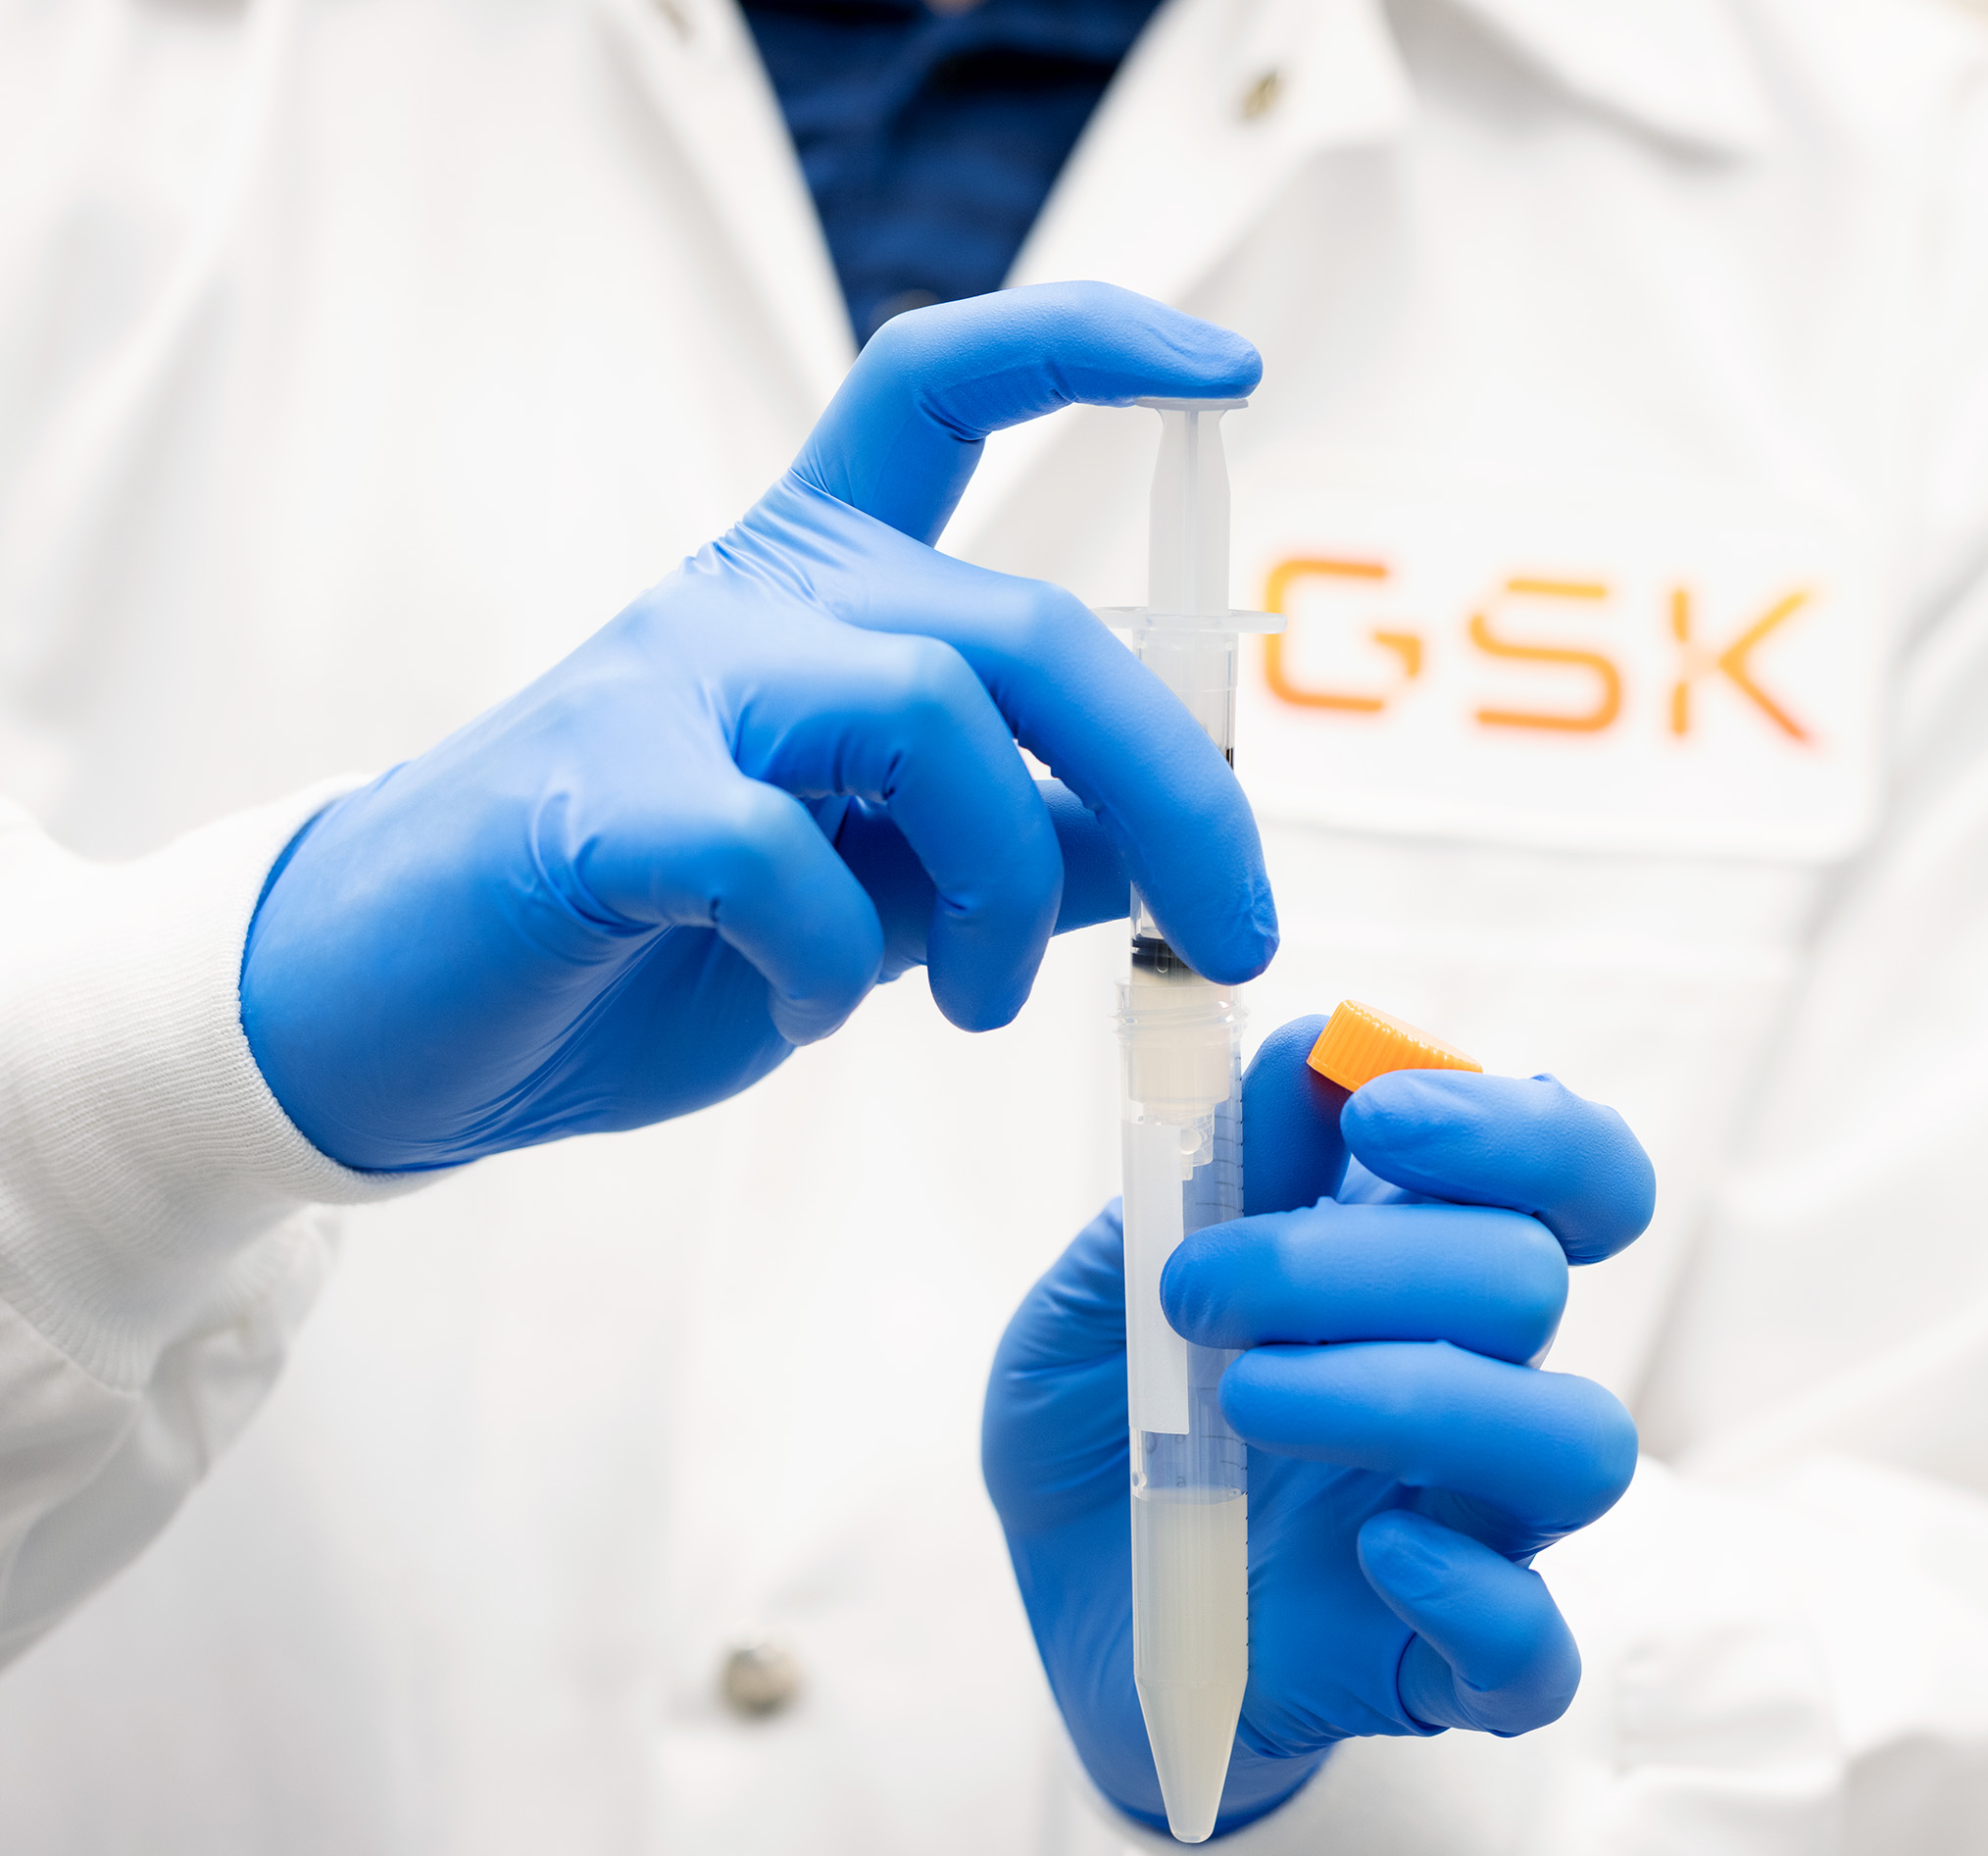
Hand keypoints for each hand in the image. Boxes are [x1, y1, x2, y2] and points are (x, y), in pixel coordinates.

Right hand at [239, 283, 1275, 1171]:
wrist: (396, 1016)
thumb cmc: (651, 939)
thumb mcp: (878, 893)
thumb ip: (1018, 853)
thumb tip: (1168, 850)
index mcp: (818, 589)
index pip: (945, 391)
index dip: (1091, 346)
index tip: (1230, 368)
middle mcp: (753, 604)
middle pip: (1022, 628)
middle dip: (1174, 790)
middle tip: (1230, 929)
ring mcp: (667, 686)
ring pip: (929, 714)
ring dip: (1004, 889)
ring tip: (975, 1000)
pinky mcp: (593, 799)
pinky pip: (778, 852)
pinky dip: (831, 956)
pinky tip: (803, 1003)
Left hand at [984, 1014, 1655, 1836]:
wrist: (1069, 1613)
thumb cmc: (1109, 1426)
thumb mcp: (1099, 1294)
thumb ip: (1195, 1183)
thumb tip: (1304, 1056)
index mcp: (1426, 1266)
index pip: (1572, 1168)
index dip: (1512, 1128)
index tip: (1372, 1114)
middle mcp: (1483, 1380)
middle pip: (1531, 1282)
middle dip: (1363, 1260)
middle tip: (1198, 1292)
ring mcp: (1480, 1526)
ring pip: (1578, 1444)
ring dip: (1414, 1398)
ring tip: (1245, 1401)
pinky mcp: (1449, 1664)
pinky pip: (1539, 1648)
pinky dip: (1474, 1593)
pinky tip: (1370, 1557)